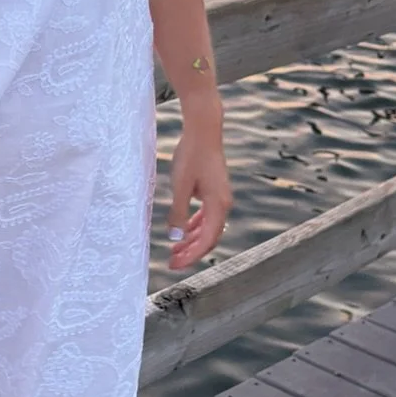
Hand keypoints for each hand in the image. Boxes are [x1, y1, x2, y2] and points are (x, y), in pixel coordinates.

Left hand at [165, 115, 231, 270]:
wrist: (203, 131)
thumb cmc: (191, 156)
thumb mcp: (180, 186)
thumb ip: (178, 213)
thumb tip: (175, 239)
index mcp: (218, 206)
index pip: (206, 241)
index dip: (191, 256)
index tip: (174, 265)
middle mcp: (223, 205)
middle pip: (209, 238)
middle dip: (191, 252)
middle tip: (171, 263)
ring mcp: (220, 198)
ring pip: (208, 228)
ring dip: (192, 240)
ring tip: (174, 250)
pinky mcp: (214, 191)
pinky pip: (206, 216)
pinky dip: (195, 226)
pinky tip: (183, 230)